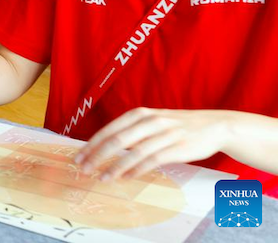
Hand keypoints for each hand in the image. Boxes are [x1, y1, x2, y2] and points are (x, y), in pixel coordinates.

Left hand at [75, 108, 232, 180]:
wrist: (213, 126)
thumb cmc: (177, 126)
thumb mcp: (152, 122)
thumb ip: (131, 132)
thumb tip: (104, 148)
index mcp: (139, 114)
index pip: (109, 130)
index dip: (92, 144)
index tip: (78, 157)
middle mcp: (150, 121)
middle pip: (117, 140)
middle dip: (97, 156)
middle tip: (84, 169)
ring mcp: (164, 134)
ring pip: (133, 152)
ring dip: (115, 167)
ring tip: (103, 178)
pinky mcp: (177, 147)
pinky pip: (152, 160)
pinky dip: (137, 170)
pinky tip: (126, 177)